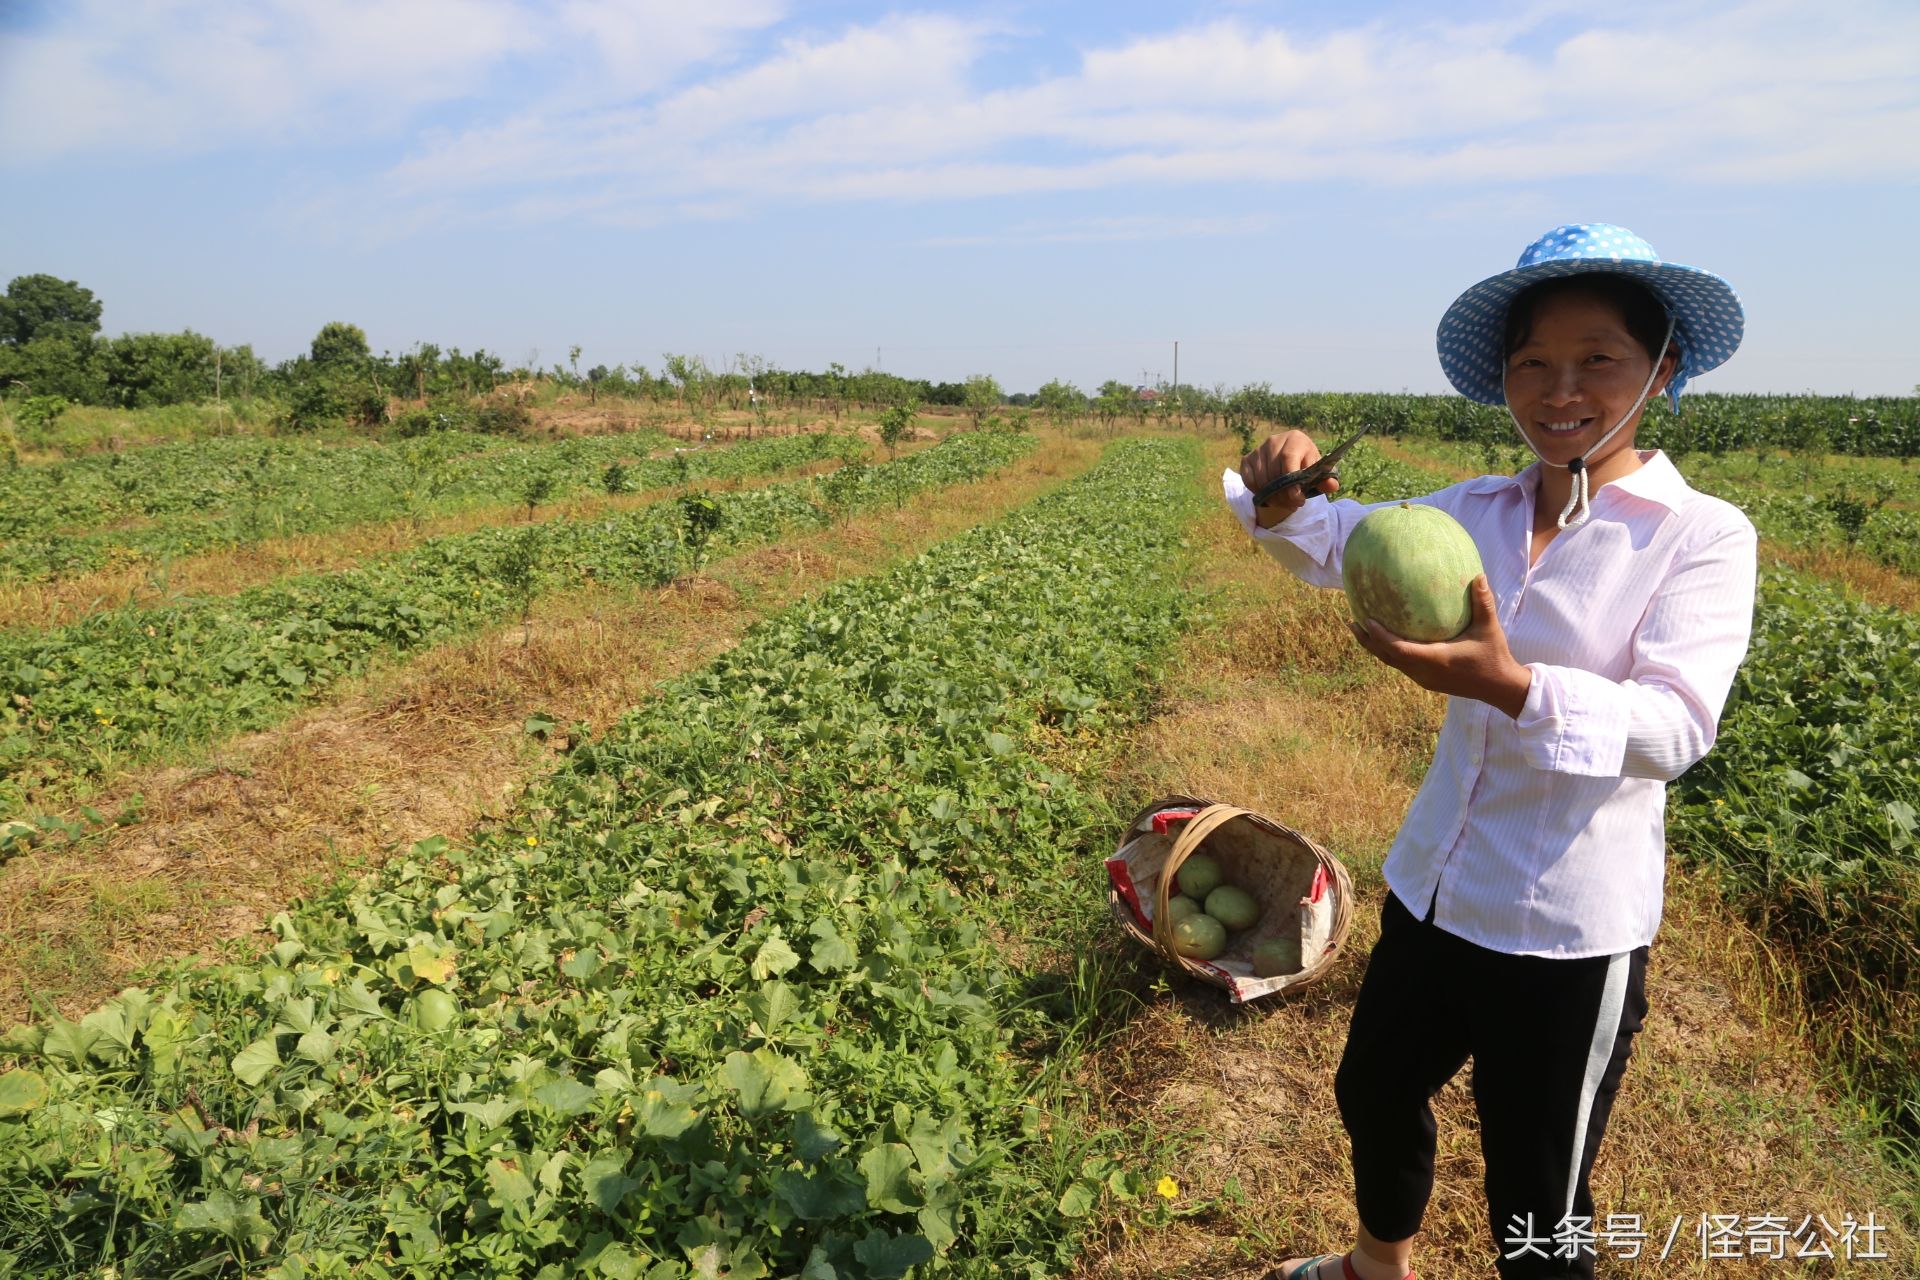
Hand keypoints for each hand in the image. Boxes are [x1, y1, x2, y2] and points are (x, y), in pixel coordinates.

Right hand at [1238, 430, 1340, 527]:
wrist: (1291, 459)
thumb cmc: (1307, 465)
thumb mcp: (1319, 471)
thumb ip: (1327, 479)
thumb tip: (1331, 485)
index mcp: (1295, 439)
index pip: (1288, 459)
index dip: (1292, 483)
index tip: (1298, 499)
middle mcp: (1274, 440)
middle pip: (1274, 472)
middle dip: (1284, 495)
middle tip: (1294, 505)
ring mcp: (1258, 449)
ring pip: (1261, 480)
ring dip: (1273, 497)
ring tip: (1285, 503)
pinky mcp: (1247, 459)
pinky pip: (1249, 481)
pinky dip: (1259, 493)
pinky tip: (1272, 496)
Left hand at [1349, 575, 1532, 716]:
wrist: (1499, 688)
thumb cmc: (1494, 656)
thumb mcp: (1489, 628)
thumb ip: (1483, 602)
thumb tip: (1478, 575)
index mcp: (1435, 659)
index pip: (1398, 649)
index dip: (1379, 636)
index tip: (1366, 619)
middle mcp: (1424, 672)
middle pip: (1386, 657)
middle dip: (1367, 640)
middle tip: (1352, 621)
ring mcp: (1424, 679)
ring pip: (1392, 663)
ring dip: (1375, 647)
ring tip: (1361, 628)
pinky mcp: (1427, 681)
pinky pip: (1401, 666)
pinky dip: (1389, 652)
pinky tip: (1388, 638)